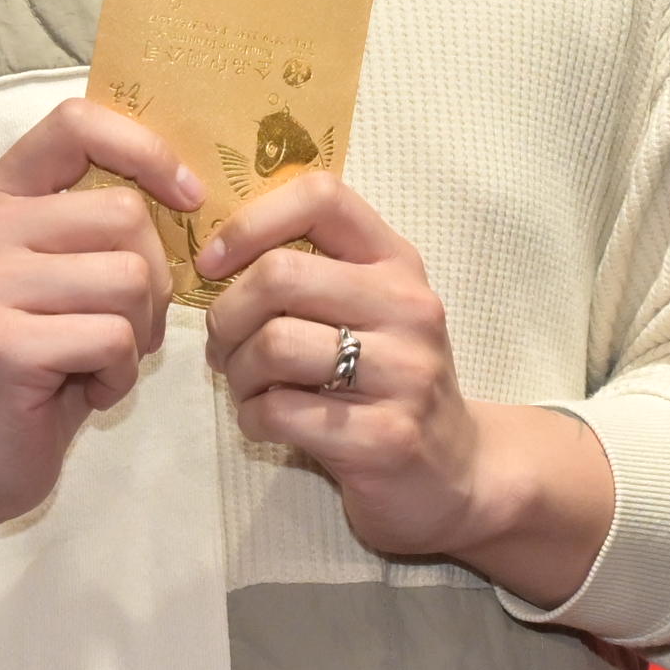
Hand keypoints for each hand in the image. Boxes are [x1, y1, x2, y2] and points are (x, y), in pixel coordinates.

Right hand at [0, 96, 199, 545]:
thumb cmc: (30, 364)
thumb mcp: (56, 275)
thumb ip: (95, 224)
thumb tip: (193, 189)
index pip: (76, 124)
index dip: (147, 150)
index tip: (187, 198)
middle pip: (126, 216)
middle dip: (151, 282)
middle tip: (119, 327)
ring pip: (129, 279)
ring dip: (136, 334)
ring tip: (94, 360)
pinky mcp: (0, 341)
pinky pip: (114, 338)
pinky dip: (119, 374)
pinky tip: (82, 390)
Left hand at [199, 168, 615, 613]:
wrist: (456, 473)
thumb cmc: (386, 382)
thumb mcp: (367, 310)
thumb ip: (311, 271)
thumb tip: (212, 256)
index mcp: (396, 263)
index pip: (322, 196)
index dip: (250, 222)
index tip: (214, 265)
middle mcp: (409, 307)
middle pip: (280, 275)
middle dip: (227, 314)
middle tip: (222, 345)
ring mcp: (404, 373)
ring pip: (273, 344)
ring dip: (237, 371)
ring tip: (246, 387)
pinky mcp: (386, 436)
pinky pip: (280, 411)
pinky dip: (252, 417)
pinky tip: (265, 422)